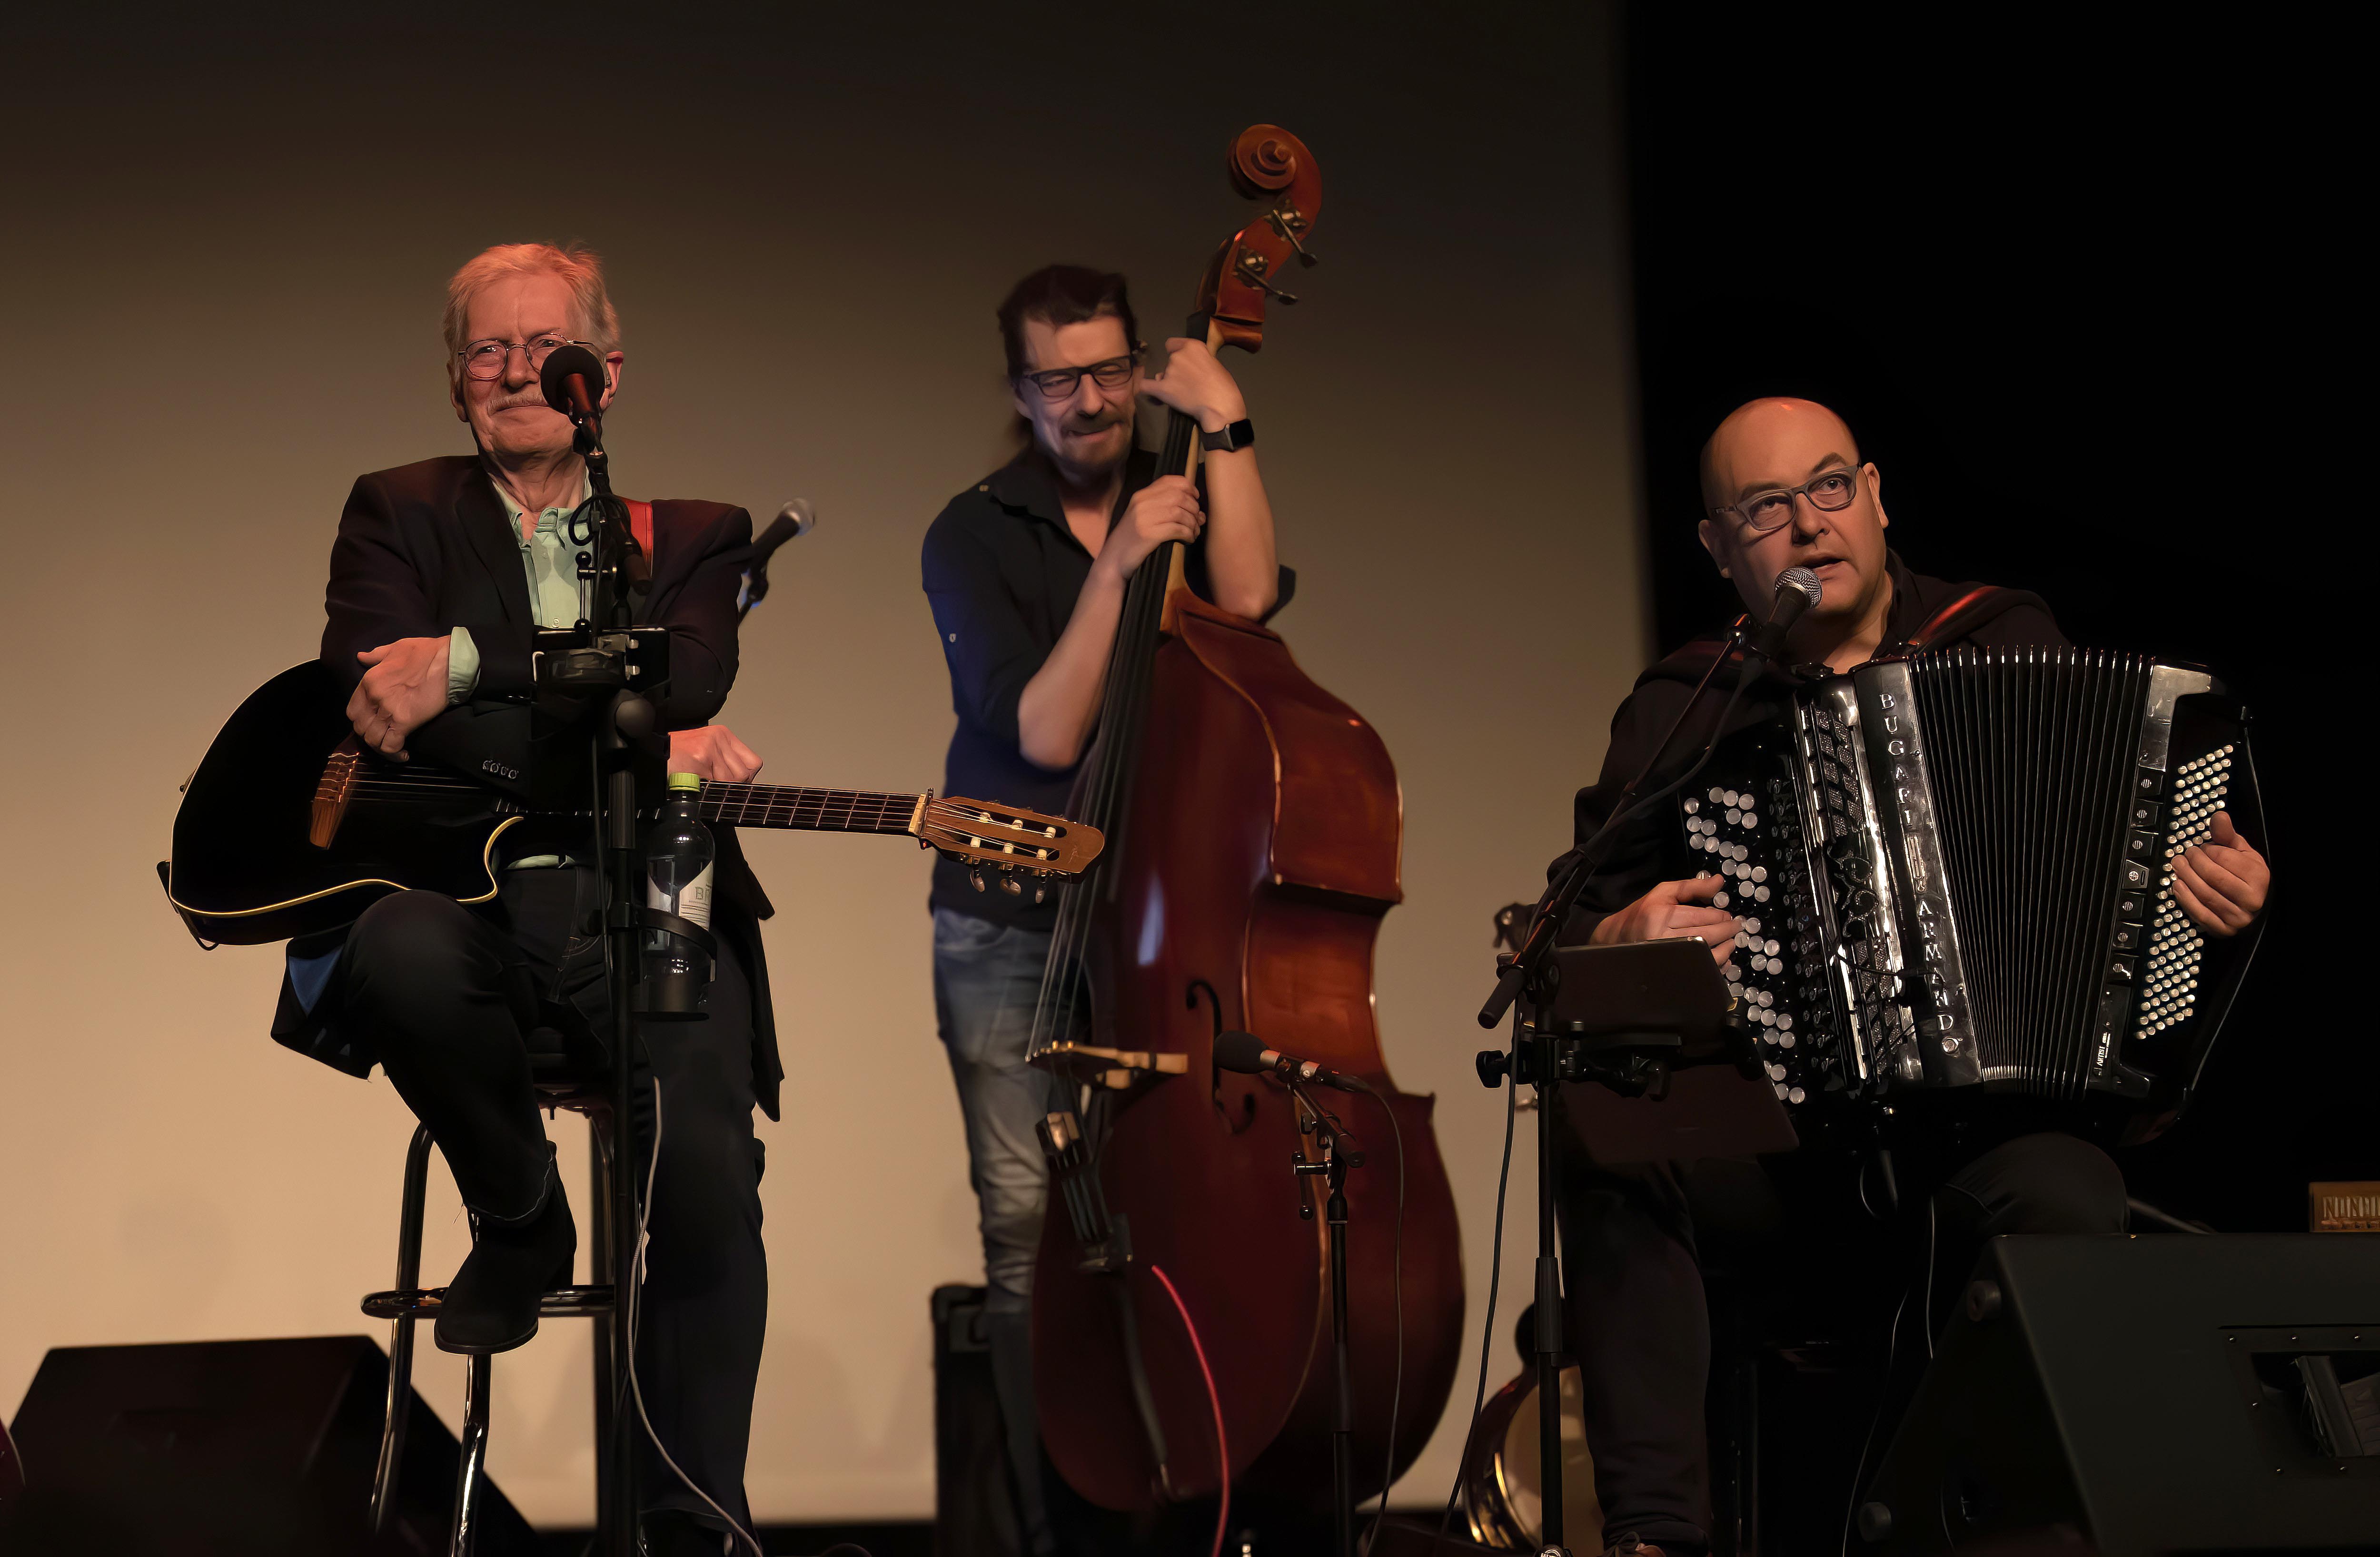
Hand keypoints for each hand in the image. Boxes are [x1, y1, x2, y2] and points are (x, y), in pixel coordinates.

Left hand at [347, 636, 450, 758]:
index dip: (362, 721)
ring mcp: (388, 710)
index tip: (374, 723)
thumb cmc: (425, 652)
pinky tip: (403, 755)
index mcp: (369, 681)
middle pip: (361, 728)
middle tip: (385, 735)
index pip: (353, 711)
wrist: (449, 661)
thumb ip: (375, 655)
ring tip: (393, 747)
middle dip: (371, 735)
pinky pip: (390, 746)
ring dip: (381, 747)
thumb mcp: (395, 647)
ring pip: (373, 740)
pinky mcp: (405, 721)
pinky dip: (394, 754)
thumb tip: (361, 657)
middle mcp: (374, 697)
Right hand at [669, 725, 762, 782]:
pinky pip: (714, 785)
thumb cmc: (676, 754)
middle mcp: (718, 737)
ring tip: (701, 780)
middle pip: (744, 774)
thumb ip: (725, 761)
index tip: (733, 782)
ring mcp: (709, 747)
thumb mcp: (705, 750)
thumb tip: (741, 782)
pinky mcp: (700, 758)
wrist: (651, 752)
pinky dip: (705, 789)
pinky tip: (694, 781)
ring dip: (717, 788)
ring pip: (731, 781)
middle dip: (730, 785)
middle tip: (713, 783)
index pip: (753, 763)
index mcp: (723, 734)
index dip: (745, 778)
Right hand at [1096, 474, 1204, 580]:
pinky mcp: (1148, 535)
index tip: (1195, 499)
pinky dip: (1188, 534)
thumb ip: (1163, 505)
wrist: (1114, 559)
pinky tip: (1188, 539)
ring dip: (1193, 523)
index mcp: (1142, 495)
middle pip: (1179, 496)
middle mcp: (1142, 502)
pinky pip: (1177, 529)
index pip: (1171, 481)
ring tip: (1194, 532)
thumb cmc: (1133, 538)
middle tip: (1197, 521)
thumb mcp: (1143, 515)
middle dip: (1194, 508)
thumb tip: (1197, 505)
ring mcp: (1144, 518)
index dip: (1189, 488)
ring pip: (1181, 512)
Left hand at [1139, 337, 1246, 433]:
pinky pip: (1145, 386)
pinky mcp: (1162, 389)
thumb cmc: (1223, 386)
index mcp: (1192, 346)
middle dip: (1176, 370)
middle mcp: (1177, 356)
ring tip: (1182, 394)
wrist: (1220, 405)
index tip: (1183, 362)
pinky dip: (1144, 387)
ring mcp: (1169, 371)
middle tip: (1188, 382)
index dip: (1176, 352)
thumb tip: (1189, 366)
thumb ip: (1198, 360)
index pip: (1172, 344)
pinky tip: (1146, 388)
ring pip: (1162, 375)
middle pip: (1170, 361)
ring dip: (1169, 381)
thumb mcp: (1214, 363)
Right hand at [1590, 874, 1741, 968]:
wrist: (1619, 938)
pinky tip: (1722, 959)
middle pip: (1707, 936)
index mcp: (1661, 916)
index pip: (1701, 917)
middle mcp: (1664, 939)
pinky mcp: (1673, 972)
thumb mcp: (1663, 893)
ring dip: (1726, 949)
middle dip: (1727, 931)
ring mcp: (1669, 958)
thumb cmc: (1643, 913)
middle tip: (1736, 926)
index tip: (1728, 916)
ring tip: (1731, 941)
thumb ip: (1692, 886)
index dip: (1720, 916)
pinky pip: (1702, 971)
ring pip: (1707, 956)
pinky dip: (1718, 966)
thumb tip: (1719, 881)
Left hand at [2173, 811, 2267, 935]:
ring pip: (2204, 894)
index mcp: (2259, 876)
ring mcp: (2238, 917)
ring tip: (2177, 866)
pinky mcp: (2224, 929)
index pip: (2224, 859)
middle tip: (2183, 855)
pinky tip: (2177, 885)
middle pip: (2212, 877)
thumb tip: (2218, 815)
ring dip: (2185, 878)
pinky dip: (2184, 898)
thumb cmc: (2244, 875)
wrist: (2251, 905)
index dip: (2207, 851)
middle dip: (2193, 863)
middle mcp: (2251, 899)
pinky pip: (2199, 913)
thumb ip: (2227, 835)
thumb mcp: (2241, 853)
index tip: (2200, 848)